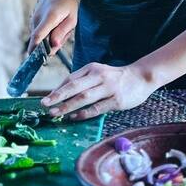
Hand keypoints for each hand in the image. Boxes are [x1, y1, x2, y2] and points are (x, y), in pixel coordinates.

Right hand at [29, 0, 78, 53]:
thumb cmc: (66, 1)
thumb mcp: (72, 17)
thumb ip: (62, 32)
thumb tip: (53, 46)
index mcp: (49, 18)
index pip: (38, 37)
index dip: (36, 51)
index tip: (37, 61)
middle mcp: (37, 20)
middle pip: (41, 42)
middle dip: (51, 46)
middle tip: (63, 35)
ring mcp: (33, 20)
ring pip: (41, 38)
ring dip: (51, 38)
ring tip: (62, 26)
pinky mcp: (33, 21)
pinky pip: (41, 34)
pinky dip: (49, 34)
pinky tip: (56, 24)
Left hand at [40, 61, 157, 119]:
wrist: (141, 77)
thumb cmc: (116, 78)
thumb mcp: (99, 73)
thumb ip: (83, 81)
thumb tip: (62, 94)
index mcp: (92, 68)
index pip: (70, 79)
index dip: (57, 90)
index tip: (46, 99)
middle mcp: (99, 76)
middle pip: (74, 86)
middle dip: (57, 96)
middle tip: (44, 104)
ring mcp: (108, 88)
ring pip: (84, 97)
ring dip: (67, 106)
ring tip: (54, 113)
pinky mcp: (117, 100)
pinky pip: (97, 108)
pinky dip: (84, 113)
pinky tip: (74, 117)